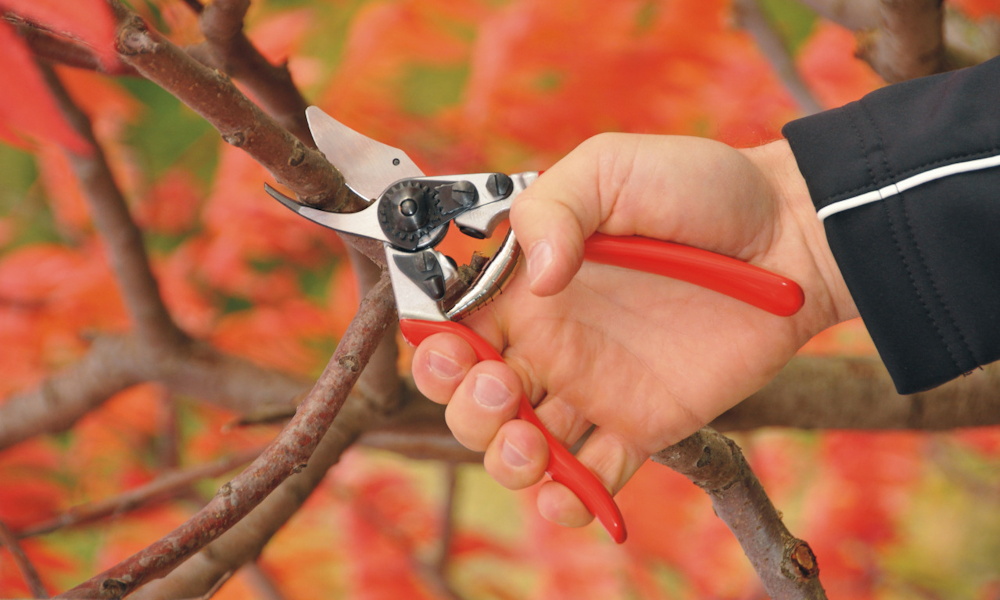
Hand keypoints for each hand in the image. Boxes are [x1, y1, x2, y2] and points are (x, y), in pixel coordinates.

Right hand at [412, 133, 855, 527]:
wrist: (790, 237)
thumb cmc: (700, 188)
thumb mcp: (611, 168)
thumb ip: (553, 210)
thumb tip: (535, 278)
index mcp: (528, 283)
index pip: (454, 327)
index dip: (436, 347)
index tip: (449, 349)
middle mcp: (551, 339)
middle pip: (474, 396)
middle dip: (467, 406)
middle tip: (502, 385)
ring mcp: (592, 386)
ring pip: (520, 444)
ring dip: (505, 458)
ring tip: (531, 443)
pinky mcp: (640, 422)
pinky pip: (592, 475)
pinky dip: (569, 499)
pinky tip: (567, 491)